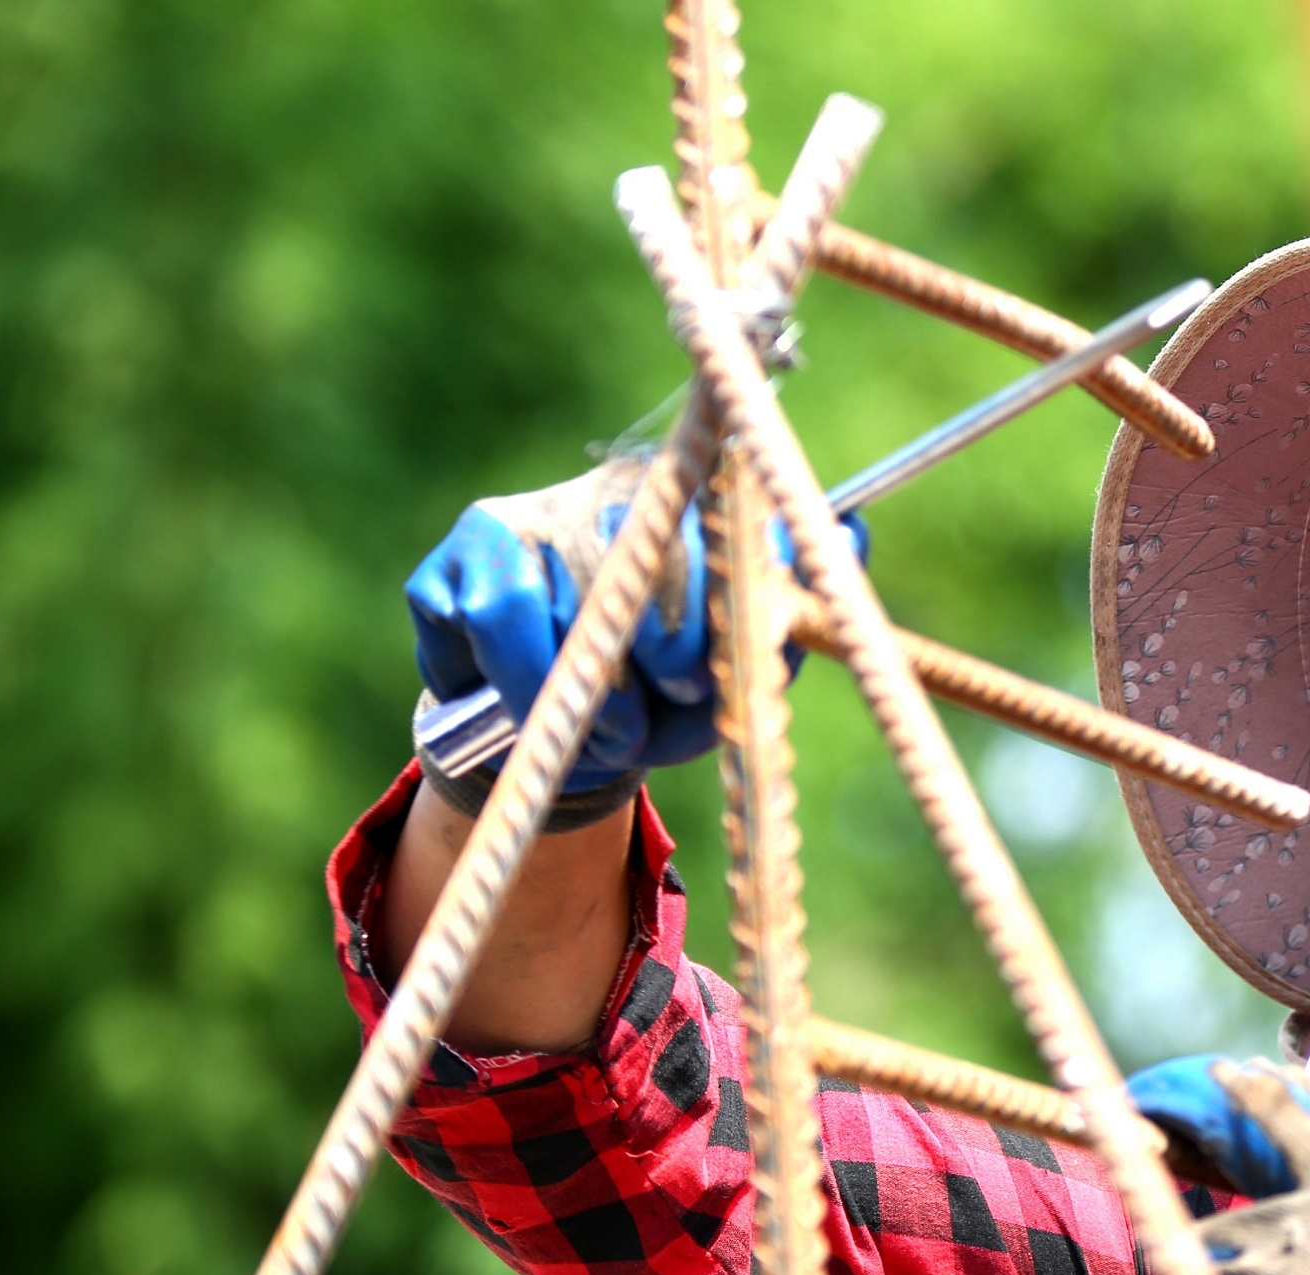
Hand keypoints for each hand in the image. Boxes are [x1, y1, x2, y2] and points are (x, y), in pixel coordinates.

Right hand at [405, 456, 867, 789]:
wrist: (561, 745)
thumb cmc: (667, 694)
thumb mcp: (743, 664)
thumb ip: (797, 608)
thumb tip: (852, 532)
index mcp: (689, 506)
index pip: (721, 516)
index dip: (723, 596)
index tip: (716, 668)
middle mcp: (608, 495)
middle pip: (650, 551)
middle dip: (670, 651)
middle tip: (670, 707)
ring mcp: (527, 519)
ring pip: (572, 595)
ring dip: (597, 693)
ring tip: (615, 738)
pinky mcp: (457, 561)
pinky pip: (500, 618)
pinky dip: (528, 684)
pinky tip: (541, 714)